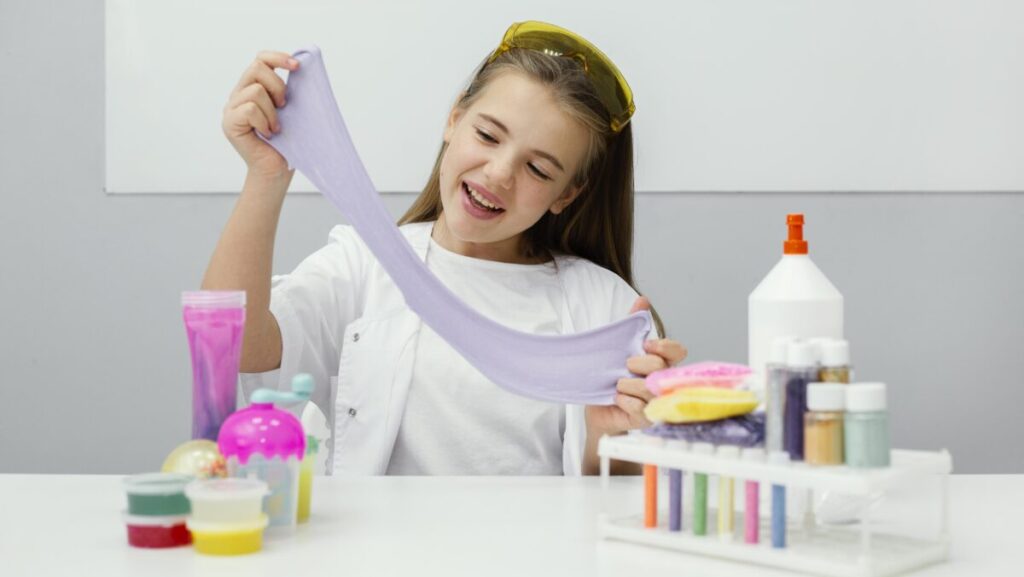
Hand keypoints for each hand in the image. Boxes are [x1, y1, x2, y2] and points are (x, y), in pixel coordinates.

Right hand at [222, 51, 298, 178]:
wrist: (277, 170)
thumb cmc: (287, 142)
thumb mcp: (291, 110)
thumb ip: (288, 89)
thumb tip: (301, 66)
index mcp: (252, 88)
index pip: (260, 59)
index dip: (278, 58)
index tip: (297, 66)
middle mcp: (238, 95)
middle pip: (256, 68)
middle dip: (278, 86)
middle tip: (285, 106)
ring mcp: (231, 108)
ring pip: (255, 90)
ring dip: (272, 111)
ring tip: (275, 128)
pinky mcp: (229, 122)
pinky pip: (250, 108)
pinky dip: (264, 121)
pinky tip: (268, 134)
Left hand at [585, 296, 687, 434]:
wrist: (597, 409)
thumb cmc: (611, 378)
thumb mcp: (618, 348)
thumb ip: (632, 324)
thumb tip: (643, 300)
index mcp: (661, 363)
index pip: (677, 351)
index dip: (663, 346)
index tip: (645, 344)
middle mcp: (664, 382)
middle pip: (660, 366)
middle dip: (638, 363)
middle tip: (625, 365)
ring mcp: (657, 402)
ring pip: (648, 388)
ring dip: (626, 384)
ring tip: (617, 386)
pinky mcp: (647, 419)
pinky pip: (638, 407)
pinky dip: (624, 401)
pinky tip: (617, 399)